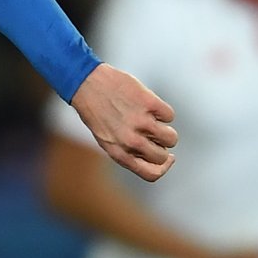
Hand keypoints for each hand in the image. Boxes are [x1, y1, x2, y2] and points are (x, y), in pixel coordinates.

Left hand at [71, 63, 176, 181]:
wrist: (86, 83)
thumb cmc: (96, 112)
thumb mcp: (106, 139)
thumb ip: (127, 151)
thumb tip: (157, 156)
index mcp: (118, 153)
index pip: (151, 174)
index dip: (163, 167)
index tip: (168, 158)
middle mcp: (130, 141)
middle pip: (162, 156)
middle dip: (163, 147)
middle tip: (158, 136)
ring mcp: (140, 122)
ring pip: (171, 137)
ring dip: (167, 130)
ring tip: (156, 121)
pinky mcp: (148, 103)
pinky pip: (169, 115)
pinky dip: (163, 111)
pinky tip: (150, 106)